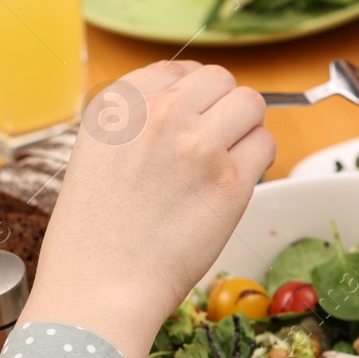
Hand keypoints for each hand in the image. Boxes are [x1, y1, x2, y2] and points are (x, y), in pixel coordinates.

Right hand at [24, 62, 274, 357]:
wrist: (98, 289)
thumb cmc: (93, 239)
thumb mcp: (97, 158)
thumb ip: (139, 126)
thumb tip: (192, 111)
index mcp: (117, 105)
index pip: (177, 68)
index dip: (193, 95)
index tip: (193, 119)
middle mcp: (158, 112)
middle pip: (219, 80)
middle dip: (222, 109)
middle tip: (213, 147)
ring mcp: (197, 143)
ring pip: (250, 104)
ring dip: (245, 130)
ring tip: (225, 165)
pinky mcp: (230, 180)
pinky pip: (265, 145)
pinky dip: (257, 162)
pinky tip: (233, 187)